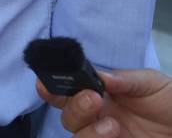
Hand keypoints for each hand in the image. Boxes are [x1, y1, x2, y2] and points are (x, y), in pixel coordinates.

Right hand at [38, 70, 171, 136]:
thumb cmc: (171, 104)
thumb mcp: (152, 83)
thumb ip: (126, 79)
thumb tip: (100, 76)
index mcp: (100, 95)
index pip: (65, 91)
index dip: (50, 87)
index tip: (46, 82)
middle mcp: (97, 118)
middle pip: (67, 116)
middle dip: (74, 106)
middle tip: (93, 99)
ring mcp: (105, 137)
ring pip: (77, 136)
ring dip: (87, 130)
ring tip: (112, 125)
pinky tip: (115, 135)